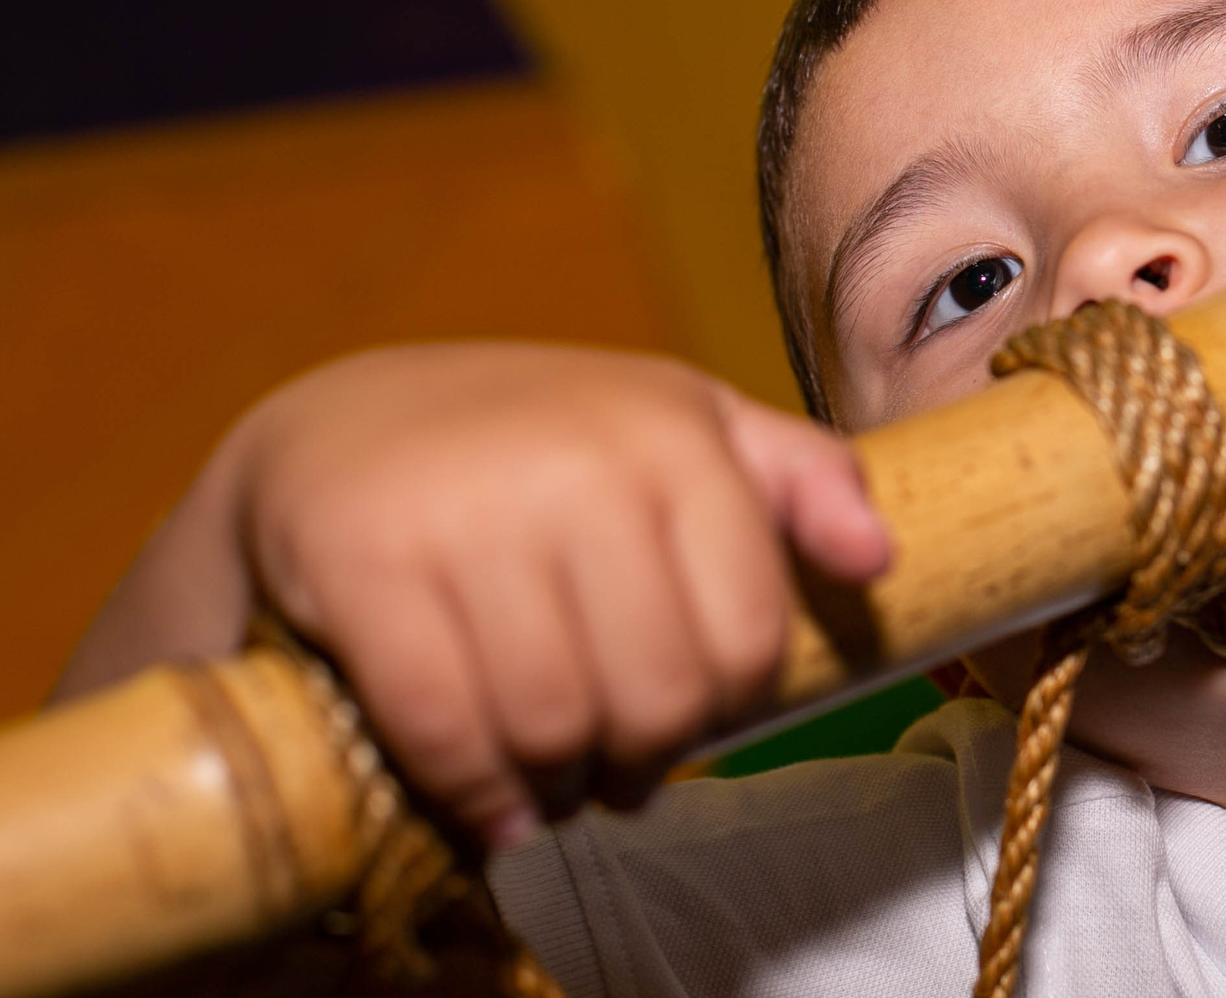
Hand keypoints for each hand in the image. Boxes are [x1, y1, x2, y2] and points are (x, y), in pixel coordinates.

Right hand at [233, 344, 888, 845]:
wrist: (347, 419)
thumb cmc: (545, 439)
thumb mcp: (684, 424)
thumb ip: (801, 478)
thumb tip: (879, 559)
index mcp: (673, 432)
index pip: (747, 634)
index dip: (730, 709)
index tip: (697, 725)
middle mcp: (578, 462)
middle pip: (656, 693)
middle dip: (645, 760)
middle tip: (619, 773)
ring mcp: (467, 511)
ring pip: (552, 721)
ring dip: (560, 788)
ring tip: (557, 785)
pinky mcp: (365, 562)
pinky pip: (442, 724)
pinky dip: (474, 791)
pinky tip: (491, 806)